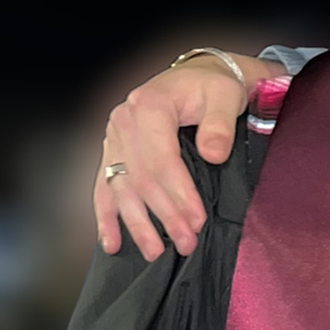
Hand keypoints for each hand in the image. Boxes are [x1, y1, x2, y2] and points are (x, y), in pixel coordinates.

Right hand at [93, 51, 274, 259]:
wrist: (198, 77)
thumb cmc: (213, 87)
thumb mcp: (226, 96)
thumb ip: (219, 125)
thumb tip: (213, 154)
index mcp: (150, 106)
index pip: (163, 160)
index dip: (179, 194)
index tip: (197, 221)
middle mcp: (124, 121)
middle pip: (141, 179)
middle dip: (164, 215)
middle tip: (186, 243)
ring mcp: (114, 137)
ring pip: (121, 189)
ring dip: (137, 224)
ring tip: (155, 252)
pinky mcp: (112, 151)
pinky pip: (103, 187)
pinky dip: (106, 217)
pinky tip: (111, 242)